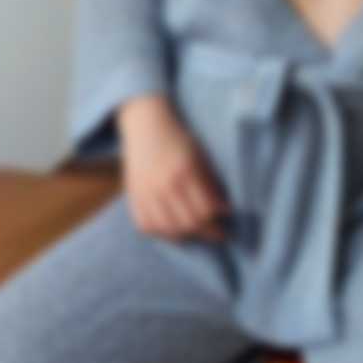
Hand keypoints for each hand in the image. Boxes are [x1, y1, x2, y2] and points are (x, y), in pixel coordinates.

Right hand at [117, 94, 230, 241]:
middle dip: (208, 232)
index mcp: (185, 171)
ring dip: (187, 235)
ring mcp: (146, 193)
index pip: (205, 209)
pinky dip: (162, 233)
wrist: (145, 126)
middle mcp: (164, 185)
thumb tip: (223, 209)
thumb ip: (210, 182)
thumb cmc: (178, 139)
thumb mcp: (200, 155)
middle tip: (219, 233)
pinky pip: (147, 227)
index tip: (228, 217)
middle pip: (189, 223)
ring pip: (169, 230)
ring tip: (199, 232)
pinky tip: (174, 229)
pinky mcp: (133, 197)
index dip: (220, 218)